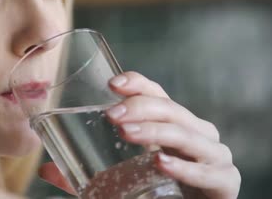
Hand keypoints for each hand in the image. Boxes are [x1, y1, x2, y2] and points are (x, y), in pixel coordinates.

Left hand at [39, 71, 240, 198]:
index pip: (156, 93)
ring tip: (127, 133)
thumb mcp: (120, 178)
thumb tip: (45, 170)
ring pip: (186, 134)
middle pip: (170, 109)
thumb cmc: (159, 191)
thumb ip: (85, 175)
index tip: (112, 84)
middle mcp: (196, 132)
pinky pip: (206, 171)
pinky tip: (161, 164)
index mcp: (172, 123)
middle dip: (140, 107)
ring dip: (156, 131)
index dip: (137, 83)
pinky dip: (184, 167)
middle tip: (112, 114)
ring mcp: (214, 155)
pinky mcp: (225, 181)